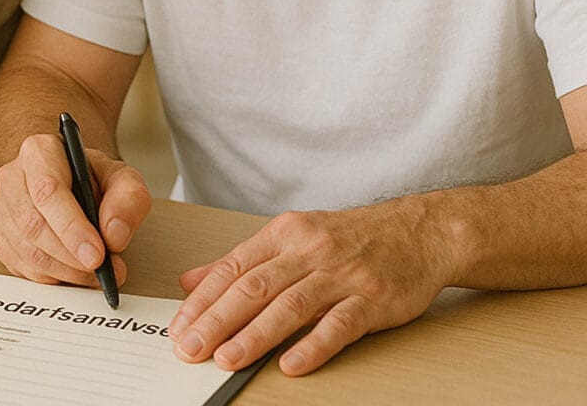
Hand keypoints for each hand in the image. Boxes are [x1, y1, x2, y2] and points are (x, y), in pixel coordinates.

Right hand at [0, 133, 151, 287]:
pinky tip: (73, 271)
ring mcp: (1, 208)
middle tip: (101, 269)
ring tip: (94, 272)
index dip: (72, 227)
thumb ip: (128, 199)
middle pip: (34, 225)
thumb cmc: (94, 179)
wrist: (76, 185)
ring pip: (27, 251)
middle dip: (71, 256)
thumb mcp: (122, 178)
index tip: (97, 254)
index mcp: (40, 151)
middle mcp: (13, 177)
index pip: (48, 191)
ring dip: (65, 270)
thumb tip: (114, 234)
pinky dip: (52, 278)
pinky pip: (21, 268)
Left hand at [168, 197, 459, 375]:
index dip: (203, 299)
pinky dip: (314, 345)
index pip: (233, 267)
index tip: (179, 326)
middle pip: (255, 286)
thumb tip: (190, 281)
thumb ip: (242, 261)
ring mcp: (341, 274)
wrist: (415, 230)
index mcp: (283, 234)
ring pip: (290, 305)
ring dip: (256, 334)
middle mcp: (308, 250)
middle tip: (191, 348)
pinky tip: (291, 364)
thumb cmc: (348, 237)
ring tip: (227, 358)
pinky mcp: (372, 299)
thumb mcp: (290, 237)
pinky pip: (339, 324)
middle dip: (218, 319)